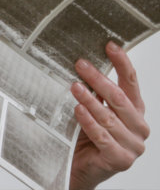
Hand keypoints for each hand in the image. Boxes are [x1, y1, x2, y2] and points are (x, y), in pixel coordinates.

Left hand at [69, 41, 149, 189]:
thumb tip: (82, 64)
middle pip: (119, 98)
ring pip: (109, 117)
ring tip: (75, 87)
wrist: (80, 168)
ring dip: (90, 100)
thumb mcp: (94, 110)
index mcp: (135, 112)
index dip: (122, 62)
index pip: (131, 82)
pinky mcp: (120, 160)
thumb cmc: (87, 137)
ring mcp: (132, 145)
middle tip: (81, 65)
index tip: (109, 45)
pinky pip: (102, 137)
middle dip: (99, 79)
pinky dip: (89, 122)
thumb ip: (95, 93)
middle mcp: (138, 127)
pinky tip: (78, 110)